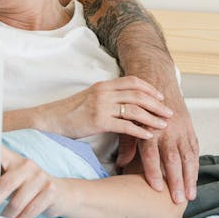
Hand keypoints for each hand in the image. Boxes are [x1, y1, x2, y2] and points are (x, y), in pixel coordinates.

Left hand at [0, 147, 58, 217]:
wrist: (61, 193)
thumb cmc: (27, 186)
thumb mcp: (13, 177)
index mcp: (12, 158)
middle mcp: (27, 164)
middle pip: (4, 184)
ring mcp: (40, 177)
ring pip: (17, 203)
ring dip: (6, 216)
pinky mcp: (50, 191)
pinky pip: (31, 211)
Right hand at [37, 76, 172, 139]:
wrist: (50, 120)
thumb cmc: (69, 112)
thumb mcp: (89, 98)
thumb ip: (106, 97)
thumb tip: (125, 102)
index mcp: (102, 85)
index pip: (132, 81)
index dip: (149, 88)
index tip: (160, 97)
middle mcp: (103, 92)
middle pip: (138, 95)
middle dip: (157, 104)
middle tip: (169, 112)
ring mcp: (101, 106)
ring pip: (135, 110)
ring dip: (152, 118)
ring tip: (163, 125)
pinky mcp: (98, 121)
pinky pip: (125, 125)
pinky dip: (139, 131)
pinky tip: (148, 136)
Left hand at [117, 82, 198, 203]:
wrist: (156, 83)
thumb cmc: (137, 106)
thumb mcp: (128, 121)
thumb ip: (127, 143)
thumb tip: (120, 164)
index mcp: (148, 129)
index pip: (151, 155)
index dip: (154, 172)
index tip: (156, 189)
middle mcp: (166, 130)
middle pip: (172, 159)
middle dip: (175, 181)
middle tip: (177, 200)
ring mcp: (179, 130)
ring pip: (187, 157)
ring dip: (189, 177)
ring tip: (190, 195)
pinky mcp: (189, 129)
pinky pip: (194, 149)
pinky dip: (195, 165)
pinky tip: (194, 178)